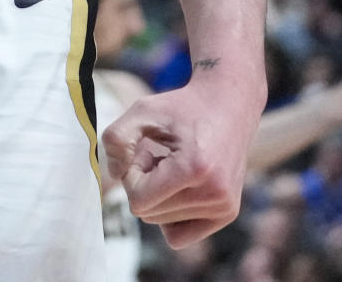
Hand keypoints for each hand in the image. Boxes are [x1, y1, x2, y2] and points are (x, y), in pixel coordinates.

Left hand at [102, 80, 253, 248]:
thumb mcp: (143, 110)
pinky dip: (171, 215)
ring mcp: (224, 207)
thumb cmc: (182, 108)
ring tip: (171, 166)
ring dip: (158, 196)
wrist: (227, 105)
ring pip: (163, 224)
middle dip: (144, 185)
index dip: (132, 175)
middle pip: (149, 214)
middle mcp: (214, 193)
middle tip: (157, 156)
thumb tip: (114, 176)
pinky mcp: (228, 214)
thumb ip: (117, 139)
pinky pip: (181, 236)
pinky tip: (178, 187)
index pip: (139, 201)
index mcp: (194, 168)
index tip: (144, 152)